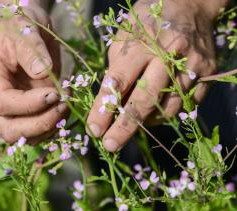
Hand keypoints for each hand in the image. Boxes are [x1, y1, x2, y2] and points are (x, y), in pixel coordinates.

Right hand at [0, 5, 66, 143]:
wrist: (29, 30)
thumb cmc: (22, 25)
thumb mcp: (24, 28)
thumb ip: (31, 49)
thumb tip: (42, 73)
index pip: (3, 104)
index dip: (30, 105)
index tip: (54, 93)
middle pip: (11, 130)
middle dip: (40, 124)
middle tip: (63, 105)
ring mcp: (13, 108)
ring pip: (26, 136)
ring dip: (50, 126)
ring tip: (67, 103)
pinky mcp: (29, 111)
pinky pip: (40, 130)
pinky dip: (56, 124)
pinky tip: (66, 105)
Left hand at [87, 0, 218, 151]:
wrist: (190, 5)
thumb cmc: (148, 21)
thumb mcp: (124, 35)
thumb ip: (117, 67)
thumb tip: (112, 104)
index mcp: (141, 43)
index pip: (118, 82)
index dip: (104, 109)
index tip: (94, 130)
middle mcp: (168, 54)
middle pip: (144, 100)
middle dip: (125, 127)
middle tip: (110, 146)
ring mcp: (191, 64)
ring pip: (167, 107)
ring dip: (146, 122)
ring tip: (133, 122)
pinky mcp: (208, 73)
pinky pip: (185, 105)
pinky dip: (166, 113)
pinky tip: (155, 111)